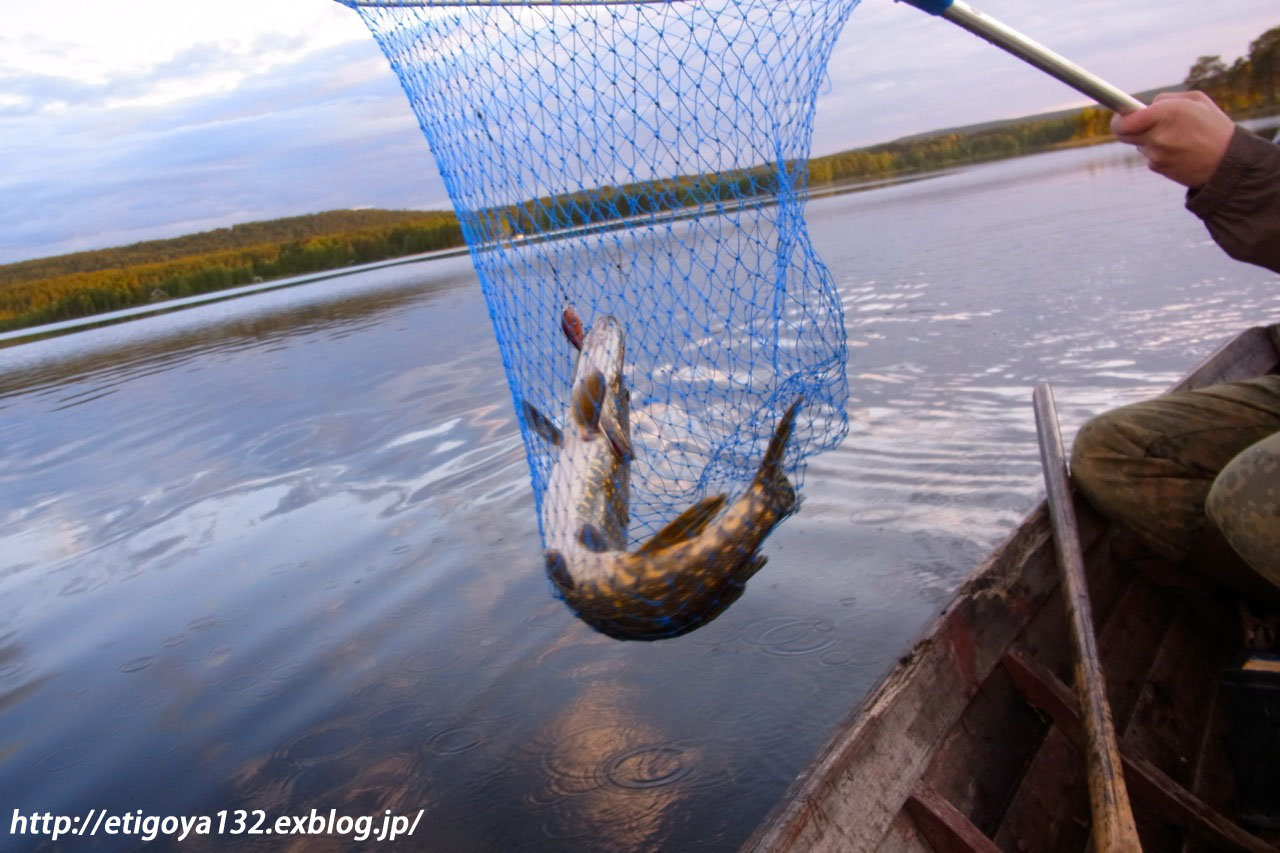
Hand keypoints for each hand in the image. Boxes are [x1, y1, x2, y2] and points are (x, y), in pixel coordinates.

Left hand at [1110, 91, 1235, 187]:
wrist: (1227, 161)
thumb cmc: (1213, 126)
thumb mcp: (1196, 101)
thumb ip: (1166, 100)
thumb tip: (1144, 107)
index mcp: (1167, 113)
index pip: (1124, 121)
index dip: (1118, 119)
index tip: (1119, 116)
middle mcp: (1158, 135)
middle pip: (1123, 134)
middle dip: (1127, 128)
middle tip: (1139, 124)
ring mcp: (1156, 154)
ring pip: (1139, 145)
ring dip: (1148, 141)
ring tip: (1175, 138)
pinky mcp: (1158, 169)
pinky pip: (1150, 157)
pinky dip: (1159, 154)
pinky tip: (1178, 151)